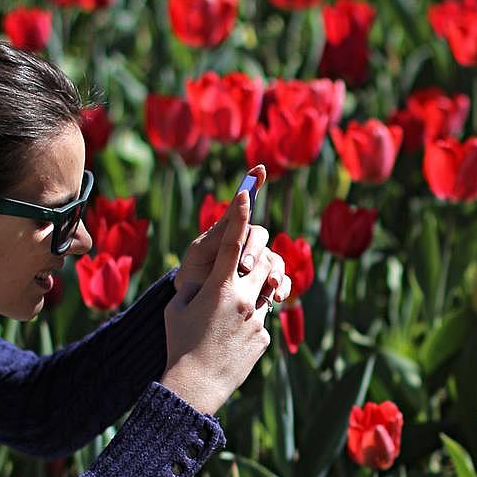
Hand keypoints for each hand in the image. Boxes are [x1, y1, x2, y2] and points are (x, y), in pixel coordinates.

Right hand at [161, 189, 284, 415]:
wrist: (195, 386)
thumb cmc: (179, 344)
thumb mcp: (177, 307)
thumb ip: (195, 286)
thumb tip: (207, 278)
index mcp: (220, 287)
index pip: (233, 242)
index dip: (240, 214)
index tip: (246, 194)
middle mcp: (245, 298)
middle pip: (263, 260)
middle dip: (257, 256)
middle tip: (245, 262)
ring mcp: (258, 318)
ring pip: (268, 289)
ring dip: (256, 287)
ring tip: (234, 304)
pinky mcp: (265, 336)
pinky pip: (263, 316)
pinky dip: (251, 318)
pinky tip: (230, 335)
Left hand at [176, 165, 278, 298]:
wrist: (194, 308)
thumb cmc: (193, 275)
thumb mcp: (199, 253)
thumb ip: (218, 233)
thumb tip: (238, 212)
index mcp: (230, 231)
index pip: (243, 204)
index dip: (254, 183)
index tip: (260, 169)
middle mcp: (247, 243)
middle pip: (260, 236)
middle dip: (253, 250)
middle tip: (242, 267)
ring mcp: (258, 264)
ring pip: (275, 259)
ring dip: (273, 270)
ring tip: (268, 285)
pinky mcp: (265, 284)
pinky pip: (282, 282)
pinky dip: (282, 287)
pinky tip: (277, 296)